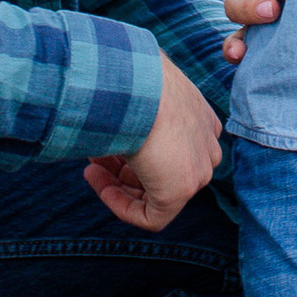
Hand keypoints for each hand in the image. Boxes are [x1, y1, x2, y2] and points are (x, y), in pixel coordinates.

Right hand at [85, 52, 220, 231]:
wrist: (138, 85)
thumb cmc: (134, 80)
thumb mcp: (142, 92)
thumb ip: (139, 110)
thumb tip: (113, 113)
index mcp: (202, 120)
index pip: (174, 147)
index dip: (139, 149)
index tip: (110, 142)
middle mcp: (205, 146)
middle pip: (165, 171)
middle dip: (126, 168)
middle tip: (95, 157)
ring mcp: (197, 171)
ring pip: (157, 194)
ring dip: (119, 185)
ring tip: (90, 168)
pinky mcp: (179, 192)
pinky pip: (152, 216)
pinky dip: (121, 206)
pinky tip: (99, 183)